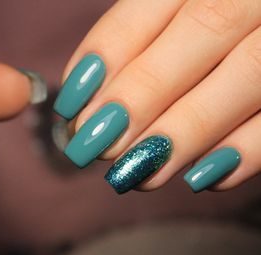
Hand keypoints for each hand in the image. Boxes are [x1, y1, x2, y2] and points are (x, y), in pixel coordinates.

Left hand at [56, 0, 260, 193]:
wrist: (259, 23)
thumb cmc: (210, 27)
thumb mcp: (173, 17)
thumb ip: (138, 45)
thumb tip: (84, 103)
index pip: (154, 1)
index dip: (109, 52)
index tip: (72, 104)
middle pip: (205, 29)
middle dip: (142, 94)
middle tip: (94, 145)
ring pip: (250, 71)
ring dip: (187, 130)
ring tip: (136, 172)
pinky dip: (249, 149)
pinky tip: (204, 177)